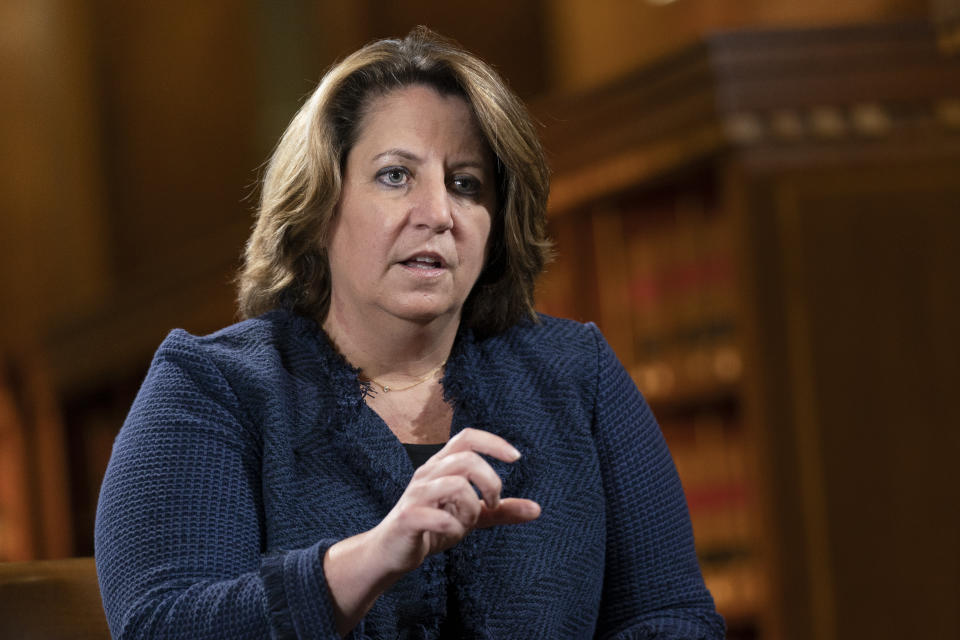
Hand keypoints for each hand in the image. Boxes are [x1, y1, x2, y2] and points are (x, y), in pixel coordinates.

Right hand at [323, 428, 539, 634]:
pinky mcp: (407, 518)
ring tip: (467, 523)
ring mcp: (415, 494)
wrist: (390, 553)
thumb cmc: (431, 527)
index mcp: (442, 466)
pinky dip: (453, 526)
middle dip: (490, 482)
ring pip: (454, 485)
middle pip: (466, 459)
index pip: (467, 437)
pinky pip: (436, 516)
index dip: (493, 441)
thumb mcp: (470, 516)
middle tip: (493, 504)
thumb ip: (500, 511)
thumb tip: (537, 509)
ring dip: (471, 507)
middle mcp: (427, 473)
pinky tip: (453, 533)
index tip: (516, 457)